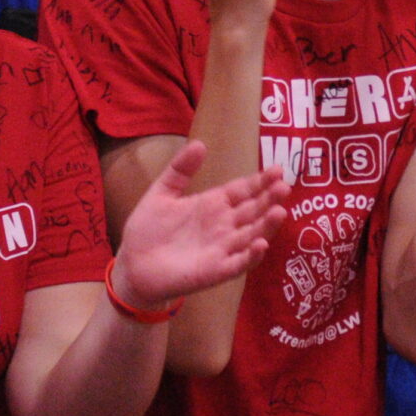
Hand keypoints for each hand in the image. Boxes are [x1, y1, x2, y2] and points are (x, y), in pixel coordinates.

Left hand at [110, 141, 290, 315]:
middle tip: (284, 187)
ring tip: (279, 212)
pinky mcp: (215, 271)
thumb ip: (179, 170)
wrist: (131, 265)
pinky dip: (251, 256)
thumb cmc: (148, 230)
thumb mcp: (161, 193)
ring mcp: (222, 249)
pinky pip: (238, 264)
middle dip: (270, 199)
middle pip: (253, 210)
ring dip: (267, 225)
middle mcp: (224, 225)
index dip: (260, 181)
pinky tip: (260, 245)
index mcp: (214, 204)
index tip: (277, 170)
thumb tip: (200, 143)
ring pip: (252, 235)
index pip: (244, 190)